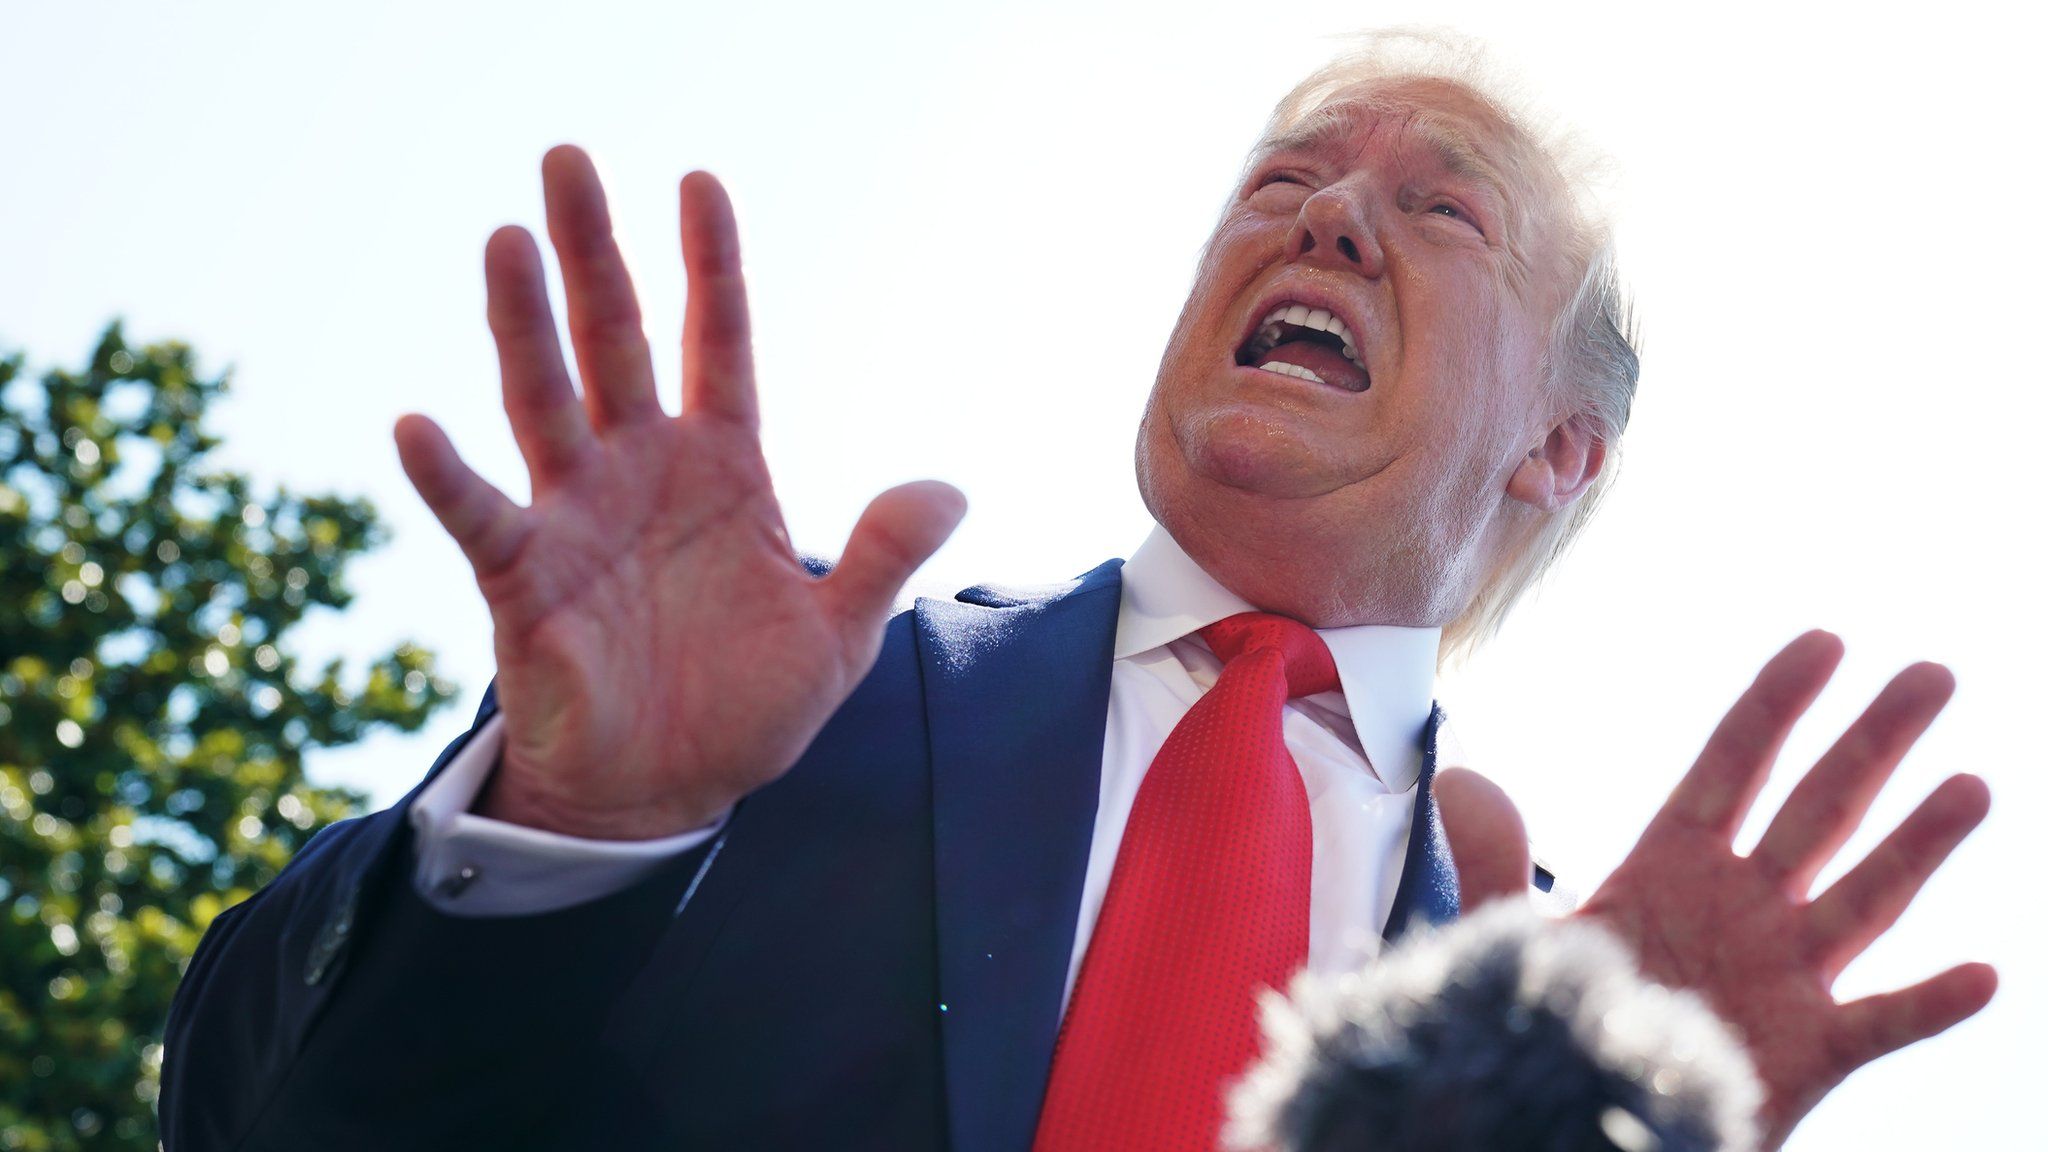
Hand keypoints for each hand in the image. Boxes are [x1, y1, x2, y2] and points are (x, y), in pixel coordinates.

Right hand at [393, 147, 964, 838]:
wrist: (664, 795)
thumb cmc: (745, 708)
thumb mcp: (838, 637)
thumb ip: (883, 556)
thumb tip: (948, 486)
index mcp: (722, 469)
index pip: (718, 344)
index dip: (712, 266)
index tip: (699, 181)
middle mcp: (640, 471)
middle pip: (615, 341)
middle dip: (595, 253)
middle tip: (567, 159)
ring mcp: (575, 516)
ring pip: (543, 398)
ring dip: (523, 322)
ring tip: (506, 238)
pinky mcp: (522, 580)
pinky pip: (479, 517)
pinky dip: (448, 477)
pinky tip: (419, 425)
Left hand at [1438, 631, 1996, 1149]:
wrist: (1574, 1120)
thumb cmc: (1560, 1027)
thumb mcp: (1519, 944)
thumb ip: (1499, 863)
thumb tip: (1455, 777)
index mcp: (1672, 866)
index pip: (1732, 764)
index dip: (1776, 703)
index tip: (1825, 640)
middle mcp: (1739, 906)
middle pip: (1817, 808)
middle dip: (1872, 742)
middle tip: (1932, 673)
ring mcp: (1780, 974)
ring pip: (1863, 898)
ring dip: (1917, 845)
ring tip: (1971, 784)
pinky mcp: (1806, 1051)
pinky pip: (1878, 1023)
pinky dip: (1929, 1003)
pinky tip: (1982, 974)